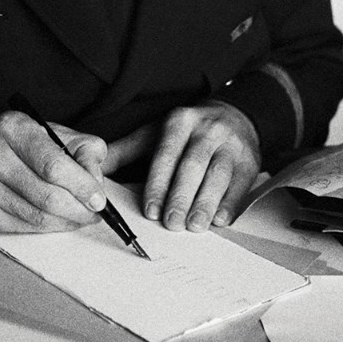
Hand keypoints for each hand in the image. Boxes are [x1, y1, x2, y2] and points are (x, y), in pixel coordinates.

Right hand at [0, 112, 109, 232]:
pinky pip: (22, 227)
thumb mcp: (49, 129)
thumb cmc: (14, 140)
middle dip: (79, 209)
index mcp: (13, 128)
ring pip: (36, 216)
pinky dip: (46, 228)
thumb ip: (81, 147)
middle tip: (95, 213)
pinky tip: (57, 220)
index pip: (54, 165)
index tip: (99, 199)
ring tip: (80, 216)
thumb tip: (96, 180)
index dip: (81, 186)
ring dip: (66, 222)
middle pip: (47, 196)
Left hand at [104, 100, 260, 231]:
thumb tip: (93, 168)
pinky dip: (230, 204)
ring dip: (205, 203)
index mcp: (180, 122)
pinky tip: (219, 220)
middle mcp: (207, 130)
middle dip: (181, 197)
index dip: (158, 183)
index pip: (166, 155)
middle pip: (193, 166)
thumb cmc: (188, 132)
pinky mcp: (249, 162)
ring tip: (194, 226)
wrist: (234, 115)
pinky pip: (240, 184)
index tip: (150, 210)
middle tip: (171, 223)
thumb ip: (126, 150)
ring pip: (218, 176)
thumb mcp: (156, 132)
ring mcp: (231, 145)